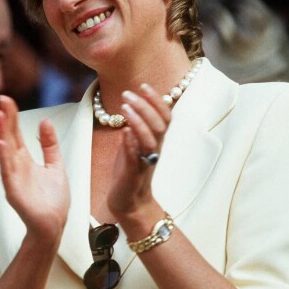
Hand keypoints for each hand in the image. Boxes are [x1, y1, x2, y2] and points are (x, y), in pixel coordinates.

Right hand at [0, 95, 69, 237]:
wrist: (54, 225)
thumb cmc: (53, 200)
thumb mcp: (55, 165)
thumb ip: (49, 145)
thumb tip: (45, 120)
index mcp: (25, 160)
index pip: (16, 133)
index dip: (12, 116)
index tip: (7, 99)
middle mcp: (16, 166)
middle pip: (9, 138)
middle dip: (5, 119)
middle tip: (1, 99)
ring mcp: (14, 178)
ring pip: (6, 152)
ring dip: (2, 134)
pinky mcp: (14, 191)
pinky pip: (8, 172)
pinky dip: (5, 158)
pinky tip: (2, 144)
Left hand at [107, 83, 170, 217]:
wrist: (130, 203)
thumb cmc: (131, 171)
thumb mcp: (134, 144)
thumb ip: (136, 127)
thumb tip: (133, 105)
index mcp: (156, 141)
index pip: (164, 116)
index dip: (156, 100)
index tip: (143, 85)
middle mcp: (154, 150)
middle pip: (159, 125)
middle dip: (145, 106)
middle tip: (127, 93)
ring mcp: (145, 162)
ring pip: (150, 140)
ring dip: (138, 121)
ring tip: (124, 107)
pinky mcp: (133, 174)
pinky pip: (135, 158)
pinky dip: (131, 143)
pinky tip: (123, 131)